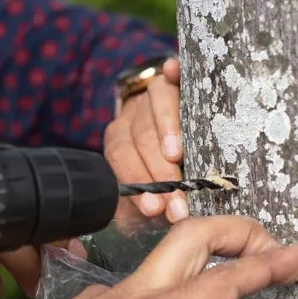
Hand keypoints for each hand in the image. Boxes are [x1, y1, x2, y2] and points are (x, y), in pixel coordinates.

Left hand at [104, 58, 187, 221]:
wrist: (173, 122)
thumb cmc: (162, 167)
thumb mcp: (149, 188)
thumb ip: (140, 204)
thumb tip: (133, 228)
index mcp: (120, 144)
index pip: (122, 162)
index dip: (138, 185)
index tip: (154, 209)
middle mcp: (132, 118)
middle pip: (139, 139)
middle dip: (158, 175)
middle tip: (177, 201)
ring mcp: (152, 95)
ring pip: (152, 106)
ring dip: (164, 132)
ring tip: (176, 155)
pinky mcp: (174, 78)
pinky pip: (171, 73)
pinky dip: (172, 72)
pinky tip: (173, 70)